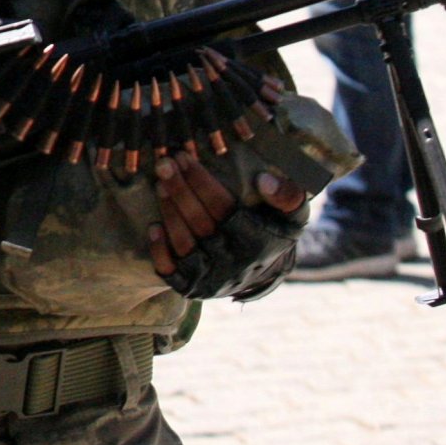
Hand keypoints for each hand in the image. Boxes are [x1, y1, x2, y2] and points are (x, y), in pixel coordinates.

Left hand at [148, 107, 311, 300]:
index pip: (223, 208)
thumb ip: (288, 196)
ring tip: (159, 184)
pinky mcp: (192, 287)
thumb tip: (264, 181)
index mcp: (257, 243)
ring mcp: (211, 277)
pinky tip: (153, 226)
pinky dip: (160, 250)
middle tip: (164, 164)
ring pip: (184, 243)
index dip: (201, 182)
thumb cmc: (272, 231)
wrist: (262, 272)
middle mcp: (233, 263)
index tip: (184, 157)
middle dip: (180, 190)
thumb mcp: (292, 215)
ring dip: (169, 212)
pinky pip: (171, 270)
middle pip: (200, 223)